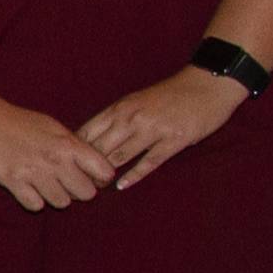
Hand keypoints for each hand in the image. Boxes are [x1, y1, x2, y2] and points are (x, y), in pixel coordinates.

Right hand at [0, 94, 114, 211]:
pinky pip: (35, 205)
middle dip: (78, 190)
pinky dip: (33, 200)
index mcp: (68, 144)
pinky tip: (27, 188)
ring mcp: (33, 172)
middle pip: (86, 193)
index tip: (90, 176)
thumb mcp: (53, 127)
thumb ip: (74, 146)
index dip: (100, 177)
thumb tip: (93, 166)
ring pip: (62, 203)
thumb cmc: (18, 121)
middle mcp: (55, 160)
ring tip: (44, 184)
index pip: (104, 172)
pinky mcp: (12, 182)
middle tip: (65, 182)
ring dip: (55, 196)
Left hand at [78, 69, 248, 188]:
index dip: (74, 151)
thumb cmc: (170, 94)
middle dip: (86, 166)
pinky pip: (149, 162)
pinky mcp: (174, 140)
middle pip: (99, 147)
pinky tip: (122, 186)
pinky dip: (134, 175)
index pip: (87, 132)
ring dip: (106, 174)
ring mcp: (153, 129)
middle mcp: (132, 118)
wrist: (207, 84)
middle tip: (76, 182)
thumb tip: (90, 138)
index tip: (65, 165)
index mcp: (120, 108)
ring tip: (95, 188)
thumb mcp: (136, 101)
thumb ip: (116, 118)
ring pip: (120, 156)